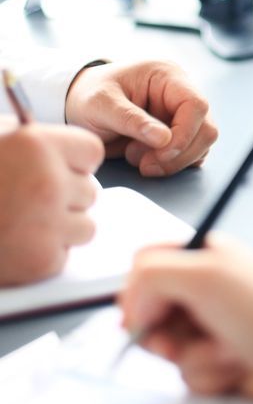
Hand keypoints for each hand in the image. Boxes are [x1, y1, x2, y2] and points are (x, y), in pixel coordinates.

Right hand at [0, 124, 103, 284]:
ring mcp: (47, 223)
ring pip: (85, 226)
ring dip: (58, 228)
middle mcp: (48, 182)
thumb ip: (32, 144)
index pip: (91, 153)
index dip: (72, 163)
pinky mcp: (40, 260)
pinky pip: (62, 256)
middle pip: (90, 191)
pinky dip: (40, 255)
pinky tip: (9, 244)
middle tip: (27, 200)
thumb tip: (68, 154)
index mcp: (37, 144)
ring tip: (17, 222)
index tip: (55, 168)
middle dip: (64, 197)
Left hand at [65, 61, 218, 177]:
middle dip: (179, 154)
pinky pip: (192, 153)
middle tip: (145, 165)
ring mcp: (183, 113)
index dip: (185, 134)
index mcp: (167, 76)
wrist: (79, 105)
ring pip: (202, 145)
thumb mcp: (101, 105)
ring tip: (138, 159)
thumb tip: (164, 139)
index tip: (160, 155)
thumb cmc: (88, 97)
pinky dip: (173, 164)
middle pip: (206, 128)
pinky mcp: (181, 131)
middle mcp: (182, 92)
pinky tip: (147, 160)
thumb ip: (131, 120)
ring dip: (174, 161)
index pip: (196, 106)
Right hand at [119, 241, 252, 403]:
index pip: (141, 266)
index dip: (136, 293)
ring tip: (226, 350)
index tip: (150, 312)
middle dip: (164, 334)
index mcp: (202, 255)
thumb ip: (151, 276)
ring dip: (193, 357)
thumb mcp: (203, 277)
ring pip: (165, 348)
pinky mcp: (218, 356)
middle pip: (147, 312)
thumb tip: (133, 307)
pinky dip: (209, 375)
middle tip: (187, 338)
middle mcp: (204, 287)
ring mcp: (211, 323)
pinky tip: (236, 366)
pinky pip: (188, 373)